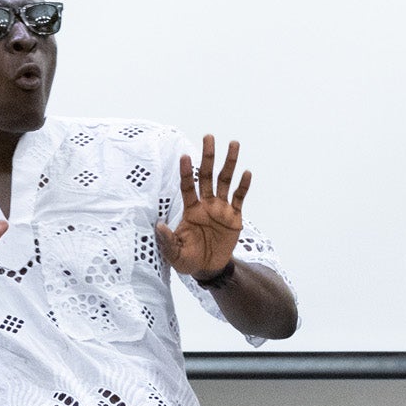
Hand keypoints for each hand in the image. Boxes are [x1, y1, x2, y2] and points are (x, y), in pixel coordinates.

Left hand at [154, 135, 250, 278]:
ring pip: (225, 181)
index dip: (186, 172)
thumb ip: (167, 241)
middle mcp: (206, 203)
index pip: (188, 186)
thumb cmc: (188, 259)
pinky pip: (239, 198)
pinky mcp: (235, 216)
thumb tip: (159, 226)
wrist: (209, 268)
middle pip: (207, 175)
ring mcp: (221, 208)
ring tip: (233, 144)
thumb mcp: (174, 253)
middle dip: (208, 156)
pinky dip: (243, 186)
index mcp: (191, 209)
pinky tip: (246, 173)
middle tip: (208, 137)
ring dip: (229, 163)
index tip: (184, 156)